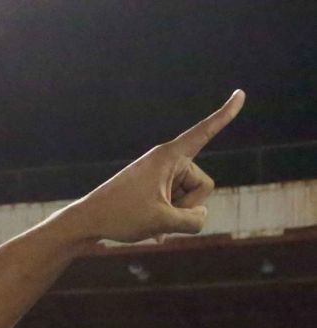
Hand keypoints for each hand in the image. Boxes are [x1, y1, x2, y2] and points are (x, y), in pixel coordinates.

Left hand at [59, 92, 243, 244]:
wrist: (86, 222)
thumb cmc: (120, 217)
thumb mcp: (163, 222)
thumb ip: (193, 220)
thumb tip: (200, 216)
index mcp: (168, 156)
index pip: (204, 132)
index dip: (225, 115)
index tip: (241, 93)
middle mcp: (166, 160)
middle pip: (202, 185)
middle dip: (188, 205)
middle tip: (157, 213)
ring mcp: (160, 175)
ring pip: (190, 198)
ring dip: (176, 214)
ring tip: (148, 219)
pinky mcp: (154, 187)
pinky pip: (176, 204)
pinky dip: (168, 219)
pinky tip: (154, 233)